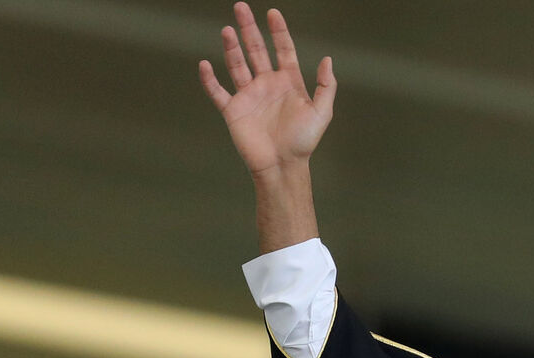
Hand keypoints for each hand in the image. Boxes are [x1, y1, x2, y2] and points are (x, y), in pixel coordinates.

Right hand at [199, 3, 335, 177]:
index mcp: (288, 82)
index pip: (283, 50)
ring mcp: (249, 96)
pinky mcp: (233, 110)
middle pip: (256, 50)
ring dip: (231, 47)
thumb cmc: (303, 142)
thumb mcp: (322, 112)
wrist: (282, 165)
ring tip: (228, 29)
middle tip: (241, 6)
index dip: (278, 31)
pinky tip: (205, 63)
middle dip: (249, 29)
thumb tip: (328, 59)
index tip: (273, 13)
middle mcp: (267, 85)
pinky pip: (218, 91)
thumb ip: (326, 86)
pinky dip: (209, 79)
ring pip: (237, 64)